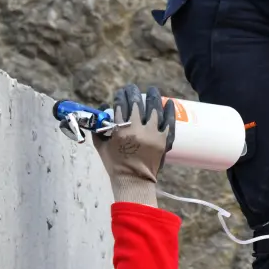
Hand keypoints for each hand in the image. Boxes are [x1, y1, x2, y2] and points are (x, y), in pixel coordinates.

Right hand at [96, 84, 175, 205]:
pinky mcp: (164, 140)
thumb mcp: (101, 146)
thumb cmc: (115, 164)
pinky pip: (169, 123)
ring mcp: (153, 134)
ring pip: (154, 110)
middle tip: (132, 88)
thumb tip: (100, 113)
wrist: (134, 180)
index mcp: (121, 131)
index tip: (121, 92)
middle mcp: (137, 130)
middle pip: (137, 105)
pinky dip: (170, 112)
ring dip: (153, 97)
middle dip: (133, 93)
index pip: (121, 106)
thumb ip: (99, 130)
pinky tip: (170, 103)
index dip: (120, 96)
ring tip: (152, 90)